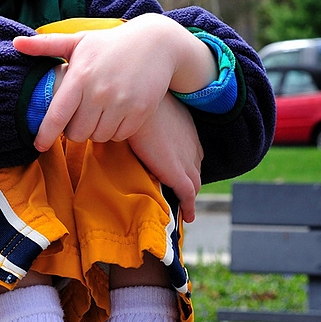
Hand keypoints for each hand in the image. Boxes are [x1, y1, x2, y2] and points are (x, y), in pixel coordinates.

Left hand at [14, 14, 215, 153]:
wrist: (156, 43)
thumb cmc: (109, 44)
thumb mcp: (78, 41)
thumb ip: (46, 46)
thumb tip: (15, 43)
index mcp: (80, 76)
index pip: (56, 116)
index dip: (44, 135)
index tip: (37, 145)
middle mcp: (100, 92)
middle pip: (77, 133)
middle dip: (74, 130)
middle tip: (80, 116)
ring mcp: (122, 103)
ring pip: (98, 137)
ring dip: (95, 131)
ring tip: (98, 112)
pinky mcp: (141, 112)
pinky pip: (119, 136)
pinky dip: (115, 131)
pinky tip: (115, 114)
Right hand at [127, 94, 202, 222]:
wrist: (141, 108)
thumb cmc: (136, 105)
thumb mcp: (143, 111)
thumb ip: (142, 120)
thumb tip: (125, 122)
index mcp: (186, 129)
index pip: (192, 152)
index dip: (187, 164)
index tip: (181, 171)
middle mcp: (192, 146)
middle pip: (195, 169)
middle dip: (191, 182)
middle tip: (183, 193)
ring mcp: (186, 160)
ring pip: (194, 184)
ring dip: (190, 195)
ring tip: (184, 207)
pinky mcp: (177, 173)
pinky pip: (188, 194)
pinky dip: (189, 206)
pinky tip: (187, 216)